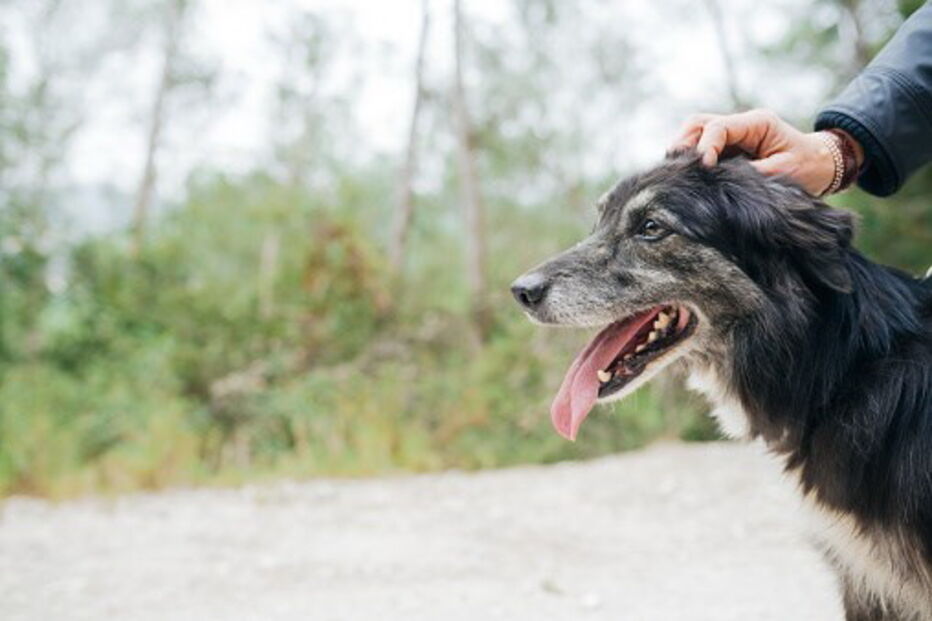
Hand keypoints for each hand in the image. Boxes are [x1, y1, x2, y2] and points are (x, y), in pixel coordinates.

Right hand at [668, 109, 862, 195]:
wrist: (823, 166)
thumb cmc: (808, 168)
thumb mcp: (782, 172)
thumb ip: (748, 174)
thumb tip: (717, 179)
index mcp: (756, 123)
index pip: (717, 127)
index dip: (704, 148)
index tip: (702, 170)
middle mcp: (741, 124)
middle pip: (698, 123)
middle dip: (684, 144)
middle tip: (678, 170)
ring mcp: (732, 135)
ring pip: (694, 133)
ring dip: (684, 151)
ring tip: (680, 174)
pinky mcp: (728, 148)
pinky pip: (701, 147)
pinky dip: (690, 159)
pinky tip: (688, 175)